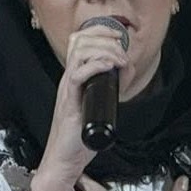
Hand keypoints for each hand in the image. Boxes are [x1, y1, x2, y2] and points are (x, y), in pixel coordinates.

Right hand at [29, 22, 128, 190]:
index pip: (79, 41)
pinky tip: (109, 67)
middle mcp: (68, 79)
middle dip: (105, 39)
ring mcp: (67, 89)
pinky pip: (77, 75)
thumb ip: (110, 87)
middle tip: (122, 50)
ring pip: (79, 53)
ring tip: (119, 60)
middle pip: (80, 42)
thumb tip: (126, 72)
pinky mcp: (69, 102)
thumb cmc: (79, 138)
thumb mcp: (99, 104)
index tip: (118, 35)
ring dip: (104, 50)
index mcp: (74, 78)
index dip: (98, 32)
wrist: (64, 159)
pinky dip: (95, 66)